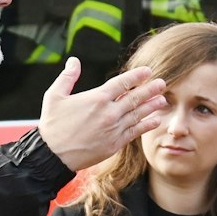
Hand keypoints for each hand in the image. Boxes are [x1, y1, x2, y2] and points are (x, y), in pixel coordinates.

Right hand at [37, 59, 168, 170]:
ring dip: (152, 106)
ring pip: (138, 115)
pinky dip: (146, 125)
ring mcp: (114, 129)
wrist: (53, 154)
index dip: (136, 76)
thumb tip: (74, 61)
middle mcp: (109, 113)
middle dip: (150, 89)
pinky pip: (135, 132)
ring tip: (163, 100)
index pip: (122, 83)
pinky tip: (155, 120)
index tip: (148, 71)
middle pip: (135, 98)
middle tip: (163, 83)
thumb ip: (67, 77)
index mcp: (96, 98)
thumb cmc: (52, 125)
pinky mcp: (115, 143)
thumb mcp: (54, 96)